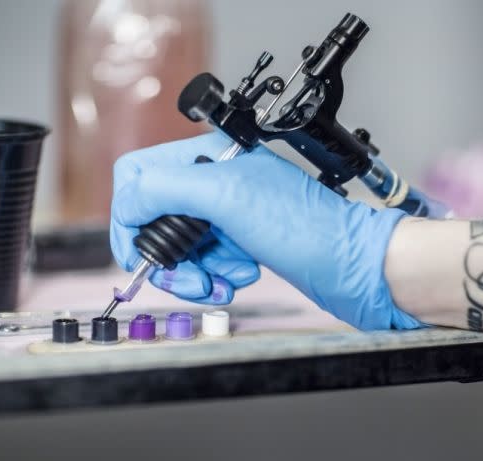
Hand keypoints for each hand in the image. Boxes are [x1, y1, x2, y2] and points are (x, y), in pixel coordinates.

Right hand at [110, 132, 420, 329]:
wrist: (356, 267)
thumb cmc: (309, 229)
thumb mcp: (227, 197)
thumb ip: (167, 189)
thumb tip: (126, 202)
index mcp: (208, 158)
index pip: (139, 178)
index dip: (130, 218)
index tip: (138, 253)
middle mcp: (216, 183)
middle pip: (157, 219)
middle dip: (169, 256)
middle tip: (190, 276)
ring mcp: (230, 215)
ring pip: (181, 248)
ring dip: (195, 272)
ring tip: (224, 280)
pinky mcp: (243, 243)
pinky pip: (207, 263)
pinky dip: (216, 278)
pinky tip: (240, 277)